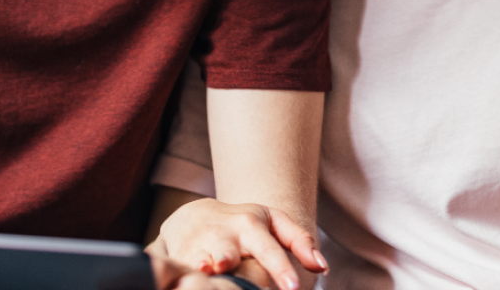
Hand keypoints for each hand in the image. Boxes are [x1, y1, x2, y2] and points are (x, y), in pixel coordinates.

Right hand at [153, 198, 326, 289]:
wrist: (191, 216)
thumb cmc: (242, 225)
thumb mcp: (272, 223)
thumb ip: (299, 241)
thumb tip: (321, 267)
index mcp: (249, 225)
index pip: (267, 249)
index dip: (280, 268)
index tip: (293, 288)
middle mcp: (222, 236)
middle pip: (226, 254)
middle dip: (226, 261)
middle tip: (234, 274)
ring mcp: (197, 248)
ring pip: (199, 263)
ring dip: (202, 269)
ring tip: (206, 270)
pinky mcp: (178, 260)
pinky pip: (179, 273)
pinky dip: (183, 278)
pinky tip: (186, 282)